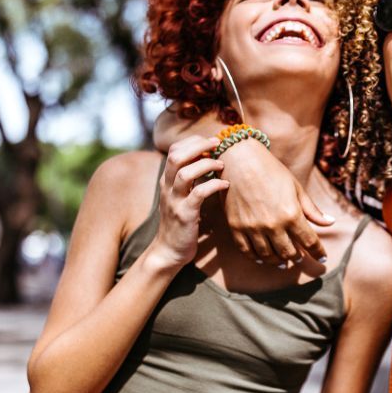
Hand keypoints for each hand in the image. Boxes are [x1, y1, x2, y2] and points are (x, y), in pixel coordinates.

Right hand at [149, 136, 228, 268]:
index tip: (209, 141)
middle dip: (197, 146)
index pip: (173, 151)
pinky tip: (225, 185)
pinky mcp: (184, 215)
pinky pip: (198, 194)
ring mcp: (174, 201)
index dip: (191, 142)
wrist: (168, 251)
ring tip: (221, 164)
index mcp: (166, 181)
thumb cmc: (180, 223)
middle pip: (175, 156)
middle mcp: (167, 188)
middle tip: (216, 143)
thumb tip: (207, 161)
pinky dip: (213, 185)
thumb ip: (189, 181)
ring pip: (185, 173)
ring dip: (205, 164)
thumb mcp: (180, 197)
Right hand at [217, 140, 332, 266]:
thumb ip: (312, 210)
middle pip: (289, 252)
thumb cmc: (271, 171)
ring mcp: (252, 228)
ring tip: (283, 262)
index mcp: (291, 214)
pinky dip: (257, 258)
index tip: (322, 257)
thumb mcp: (296, 188)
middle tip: (300, 258)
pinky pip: (247, 251)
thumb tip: (331, 223)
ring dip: (278, 261)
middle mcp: (272, 225)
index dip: (318, 252)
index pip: (309, 241)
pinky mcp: (236, 228)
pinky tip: (263, 259)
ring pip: (268, 256)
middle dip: (297, 257)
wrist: (240, 160)